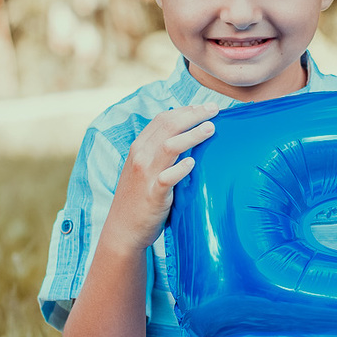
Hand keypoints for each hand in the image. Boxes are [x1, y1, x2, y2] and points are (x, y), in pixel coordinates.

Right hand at [106, 104, 218, 249]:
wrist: (123, 230)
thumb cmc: (138, 198)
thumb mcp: (144, 169)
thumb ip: (159, 152)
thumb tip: (186, 136)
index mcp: (139, 148)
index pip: (162, 120)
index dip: (184, 110)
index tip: (203, 107)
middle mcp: (141, 157)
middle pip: (168, 126)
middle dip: (193, 114)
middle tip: (214, 109)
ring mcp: (146, 176)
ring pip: (169, 146)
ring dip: (191, 135)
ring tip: (210, 128)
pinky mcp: (153, 195)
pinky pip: (167, 178)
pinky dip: (180, 169)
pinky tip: (193, 162)